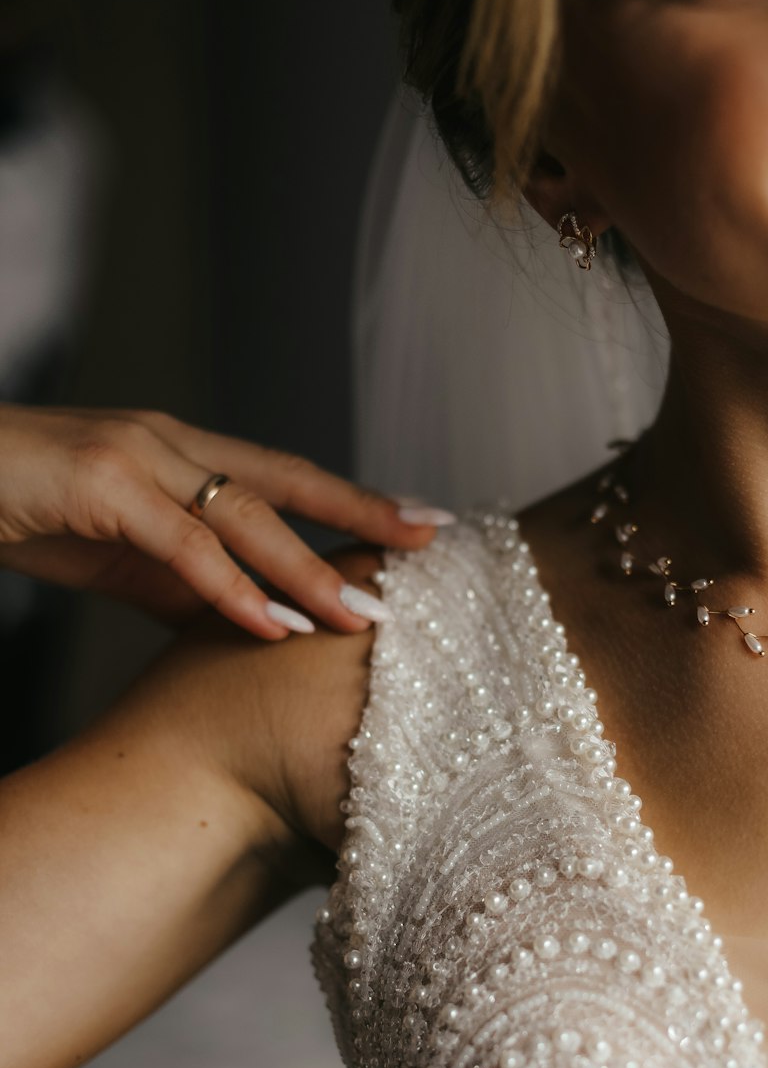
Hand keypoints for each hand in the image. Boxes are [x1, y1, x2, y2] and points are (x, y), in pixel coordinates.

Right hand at [0, 405, 453, 636]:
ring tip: (360, 614)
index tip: (414, 525)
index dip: (352, 500)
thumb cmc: (26, 508)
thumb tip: (253, 618)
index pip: (286, 476)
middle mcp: (173, 443)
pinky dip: (231, 587)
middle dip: (362, 512)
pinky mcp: (101, 481)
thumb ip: (184, 579)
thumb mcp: (121, 551)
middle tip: (428, 541)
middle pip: (288, 478)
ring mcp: (139, 457)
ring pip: (245, 514)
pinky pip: (182, 543)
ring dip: (307, 569)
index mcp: (183, 454)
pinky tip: (272, 624)